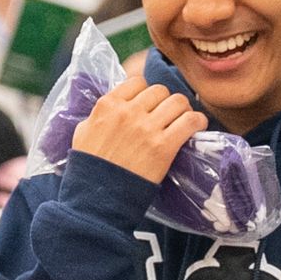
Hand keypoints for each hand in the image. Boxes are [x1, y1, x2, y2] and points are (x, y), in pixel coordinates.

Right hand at [70, 53, 207, 183]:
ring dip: (183, 109)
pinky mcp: (164, 146)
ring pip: (177, 101)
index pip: (137, 82)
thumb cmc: (88, 167)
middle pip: (160, 90)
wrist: (98, 197)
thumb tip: (110, 107)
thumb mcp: (83, 132)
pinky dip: (197, 121)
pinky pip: (190, 121)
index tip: (150, 103)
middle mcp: (128, 112)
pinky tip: (197, 126)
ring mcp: (147, 128)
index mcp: (108, 105)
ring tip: (183, 120)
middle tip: (167, 114)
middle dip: (165, 101)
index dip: (146, 92)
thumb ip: (97, 115)